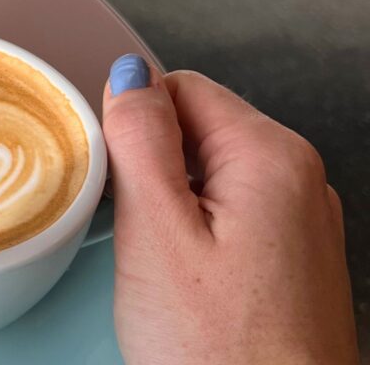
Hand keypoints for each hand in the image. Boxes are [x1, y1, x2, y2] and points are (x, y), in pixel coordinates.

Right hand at [103, 56, 356, 363]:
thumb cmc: (223, 352)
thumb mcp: (158, 233)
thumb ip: (140, 141)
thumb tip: (130, 75)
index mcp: (270, 156)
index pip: (181, 87)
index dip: (133, 124)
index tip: (114, 177)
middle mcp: (297, 179)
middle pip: (196, 129)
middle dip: (150, 167)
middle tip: (133, 231)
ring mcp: (298, 221)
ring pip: (207, 174)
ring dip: (167, 204)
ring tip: (157, 263)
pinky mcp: (288, 258)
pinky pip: (226, 215)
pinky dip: (192, 234)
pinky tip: (181, 279)